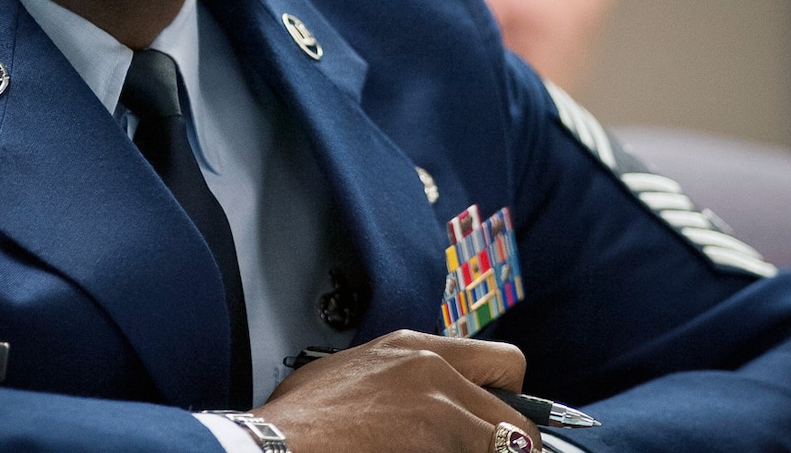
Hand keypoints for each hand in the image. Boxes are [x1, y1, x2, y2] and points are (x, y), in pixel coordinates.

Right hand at [256, 330, 543, 452]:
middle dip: (509, 445)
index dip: (504, 404)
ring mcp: (437, 405)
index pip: (502, 364)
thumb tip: (421, 412)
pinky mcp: (437, 438)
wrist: (272, 447)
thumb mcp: (351, 378)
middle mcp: (432, 367)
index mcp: (411, 347)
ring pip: (509, 445)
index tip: (493, 431)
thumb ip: (397, 382)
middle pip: (518, 415)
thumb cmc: (297, 425)